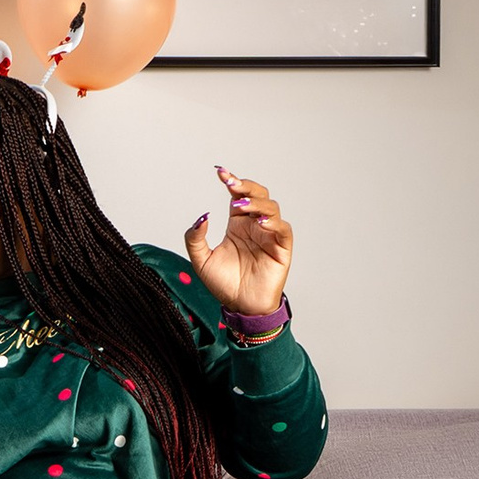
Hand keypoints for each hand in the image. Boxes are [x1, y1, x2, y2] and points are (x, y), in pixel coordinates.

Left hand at [183, 167, 291, 316]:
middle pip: (258, 194)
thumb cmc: (224, 284)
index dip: (232, 181)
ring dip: (256, 203)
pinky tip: (260, 221)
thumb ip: (195, 238)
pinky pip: (282, 229)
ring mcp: (270, 235)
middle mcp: (255, 225)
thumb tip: (202, 217)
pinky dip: (274, 222)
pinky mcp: (282, 248)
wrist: (240, 306)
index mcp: (238, 224)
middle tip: (231, 184)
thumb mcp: (200, 260)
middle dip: (246, 186)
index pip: (238, 195)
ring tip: (240, 207)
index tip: (220, 172)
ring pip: (271, 207)